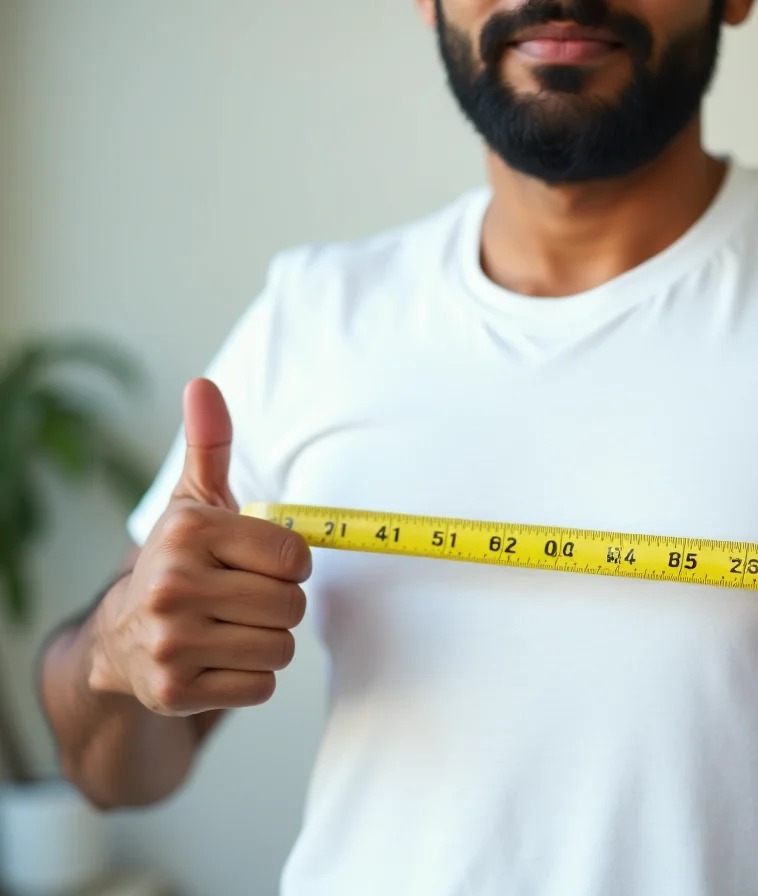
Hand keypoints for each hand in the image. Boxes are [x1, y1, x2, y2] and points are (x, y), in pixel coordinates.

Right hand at [89, 379, 311, 716]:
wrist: (121, 638)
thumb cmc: (181, 561)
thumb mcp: (194, 501)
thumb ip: (210, 444)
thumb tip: (203, 385)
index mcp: (188, 532)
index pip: (295, 557)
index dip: (289, 565)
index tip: (261, 565)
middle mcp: (173, 586)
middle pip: (291, 606)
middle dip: (279, 605)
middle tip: (241, 600)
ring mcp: (170, 643)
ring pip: (281, 648)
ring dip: (267, 642)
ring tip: (228, 629)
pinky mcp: (175, 692)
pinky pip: (262, 687)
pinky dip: (251, 678)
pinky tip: (217, 660)